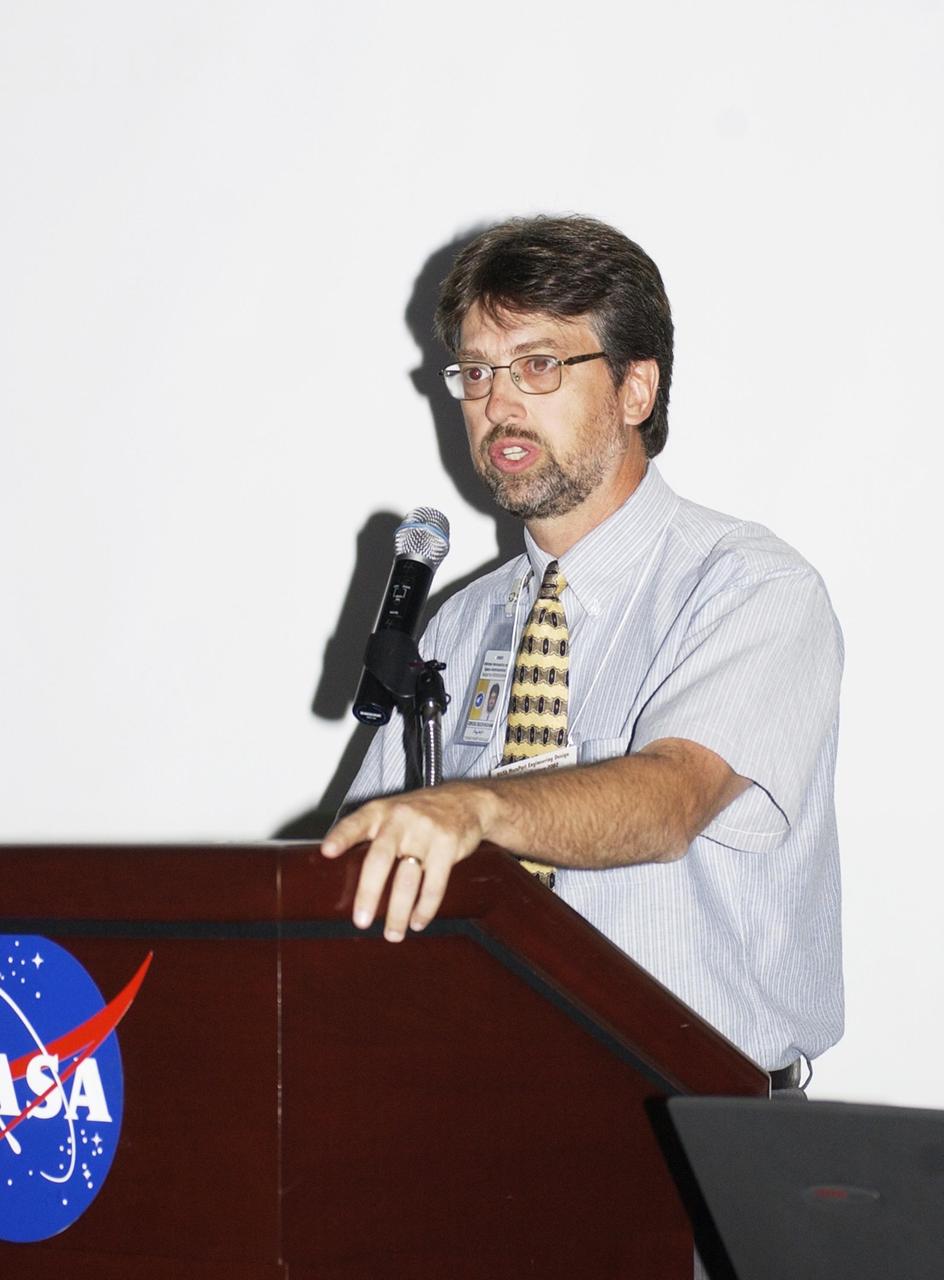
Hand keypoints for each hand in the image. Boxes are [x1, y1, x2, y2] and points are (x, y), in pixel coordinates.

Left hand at [321, 783, 492, 942]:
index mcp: (380, 812)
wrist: (467, 800)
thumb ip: (371, 836)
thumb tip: (341, 874)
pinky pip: (434, 884)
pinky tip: (417, 922)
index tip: (327, 852)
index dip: (341, 837)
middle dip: (369, 893)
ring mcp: (426, 832)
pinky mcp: (448, 846)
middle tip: (361, 921)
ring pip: (408, 880)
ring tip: (392, 934)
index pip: (356, 823)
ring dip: (398, 912)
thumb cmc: (421, 813)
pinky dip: (425, 908)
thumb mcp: (392, 813)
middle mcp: (400, 819)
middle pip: (380, 859)